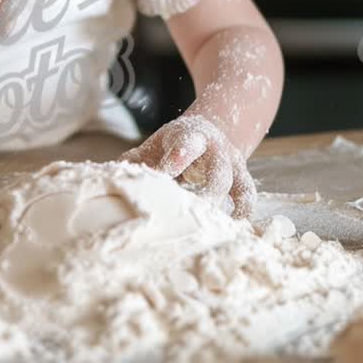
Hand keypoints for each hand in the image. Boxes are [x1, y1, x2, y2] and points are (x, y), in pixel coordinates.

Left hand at [119, 114, 256, 219]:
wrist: (208, 131)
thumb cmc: (174, 144)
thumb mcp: (156, 145)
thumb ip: (138, 159)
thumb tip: (114, 177)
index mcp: (191, 135)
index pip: (187, 144)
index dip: (179, 157)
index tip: (167, 172)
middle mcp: (216, 148)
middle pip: (218, 170)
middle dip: (209, 193)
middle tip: (194, 214)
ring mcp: (233, 163)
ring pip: (238, 184)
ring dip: (227, 208)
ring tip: (213, 230)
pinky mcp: (242, 177)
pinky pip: (248, 195)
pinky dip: (244, 213)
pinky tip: (233, 231)